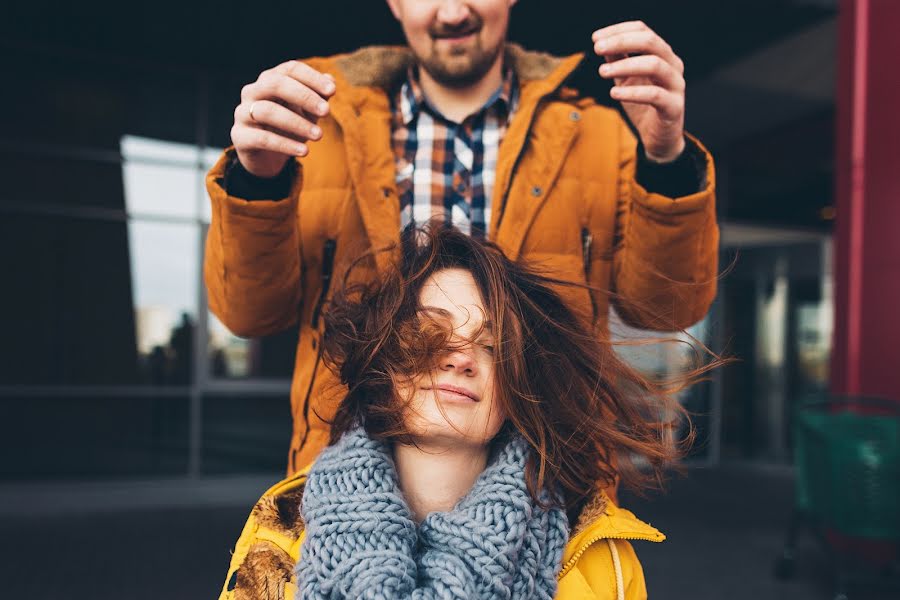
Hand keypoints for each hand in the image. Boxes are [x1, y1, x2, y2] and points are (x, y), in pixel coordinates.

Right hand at [231, 60, 335, 177]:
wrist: (267, 158)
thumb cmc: (290, 128)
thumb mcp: (307, 113)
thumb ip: (318, 98)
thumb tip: (331, 81)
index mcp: (270, 80)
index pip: (290, 69)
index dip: (311, 77)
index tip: (332, 91)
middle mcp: (252, 92)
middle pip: (274, 84)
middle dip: (303, 96)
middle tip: (326, 111)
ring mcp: (242, 113)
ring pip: (267, 111)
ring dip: (297, 123)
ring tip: (319, 135)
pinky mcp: (240, 137)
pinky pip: (262, 138)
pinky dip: (285, 145)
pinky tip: (304, 151)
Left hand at [592, 21, 685, 162]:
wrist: (658, 138)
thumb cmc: (643, 106)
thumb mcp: (626, 80)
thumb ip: (618, 61)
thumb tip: (601, 43)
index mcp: (662, 55)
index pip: (643, 30)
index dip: (619, 30)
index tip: (595, 38)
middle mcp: (673, 65)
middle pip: (650, 42)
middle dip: (621, 42)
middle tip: (598, 49)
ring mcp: (676, 85)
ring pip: (655, 64)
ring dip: (625, 66)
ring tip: (602, 72)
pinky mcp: (674, 107)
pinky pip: (655, 95)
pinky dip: (633, 92)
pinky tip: (614, 92)